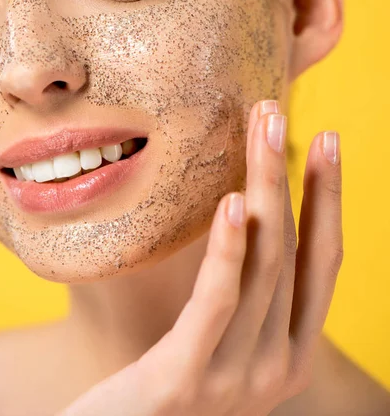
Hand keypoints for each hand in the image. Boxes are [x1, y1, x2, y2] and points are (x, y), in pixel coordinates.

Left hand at [57, 99, 342, 415]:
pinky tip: (231, 200)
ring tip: (262, 128)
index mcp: (290, 354)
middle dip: (293, 175)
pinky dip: (229, 249)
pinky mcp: (185, 381)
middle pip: (293, 253)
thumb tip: (246, 211)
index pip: (323, 264)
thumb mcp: (218, 338)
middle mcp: (276, 369)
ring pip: (264, 267)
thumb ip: (242, 291)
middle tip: (281, 111)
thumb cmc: (167, 385)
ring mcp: (237, 379)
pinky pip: (217, 302)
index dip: (329, 200)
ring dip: (266, 188)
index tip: (327, 143)